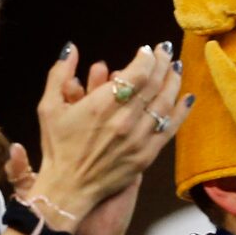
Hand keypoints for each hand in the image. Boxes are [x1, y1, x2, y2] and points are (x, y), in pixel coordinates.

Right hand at [30, 43, 183, 234]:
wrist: (69, 188)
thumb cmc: (57, 146)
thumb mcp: (48, 107)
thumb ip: (59, 74)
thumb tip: (70, 47)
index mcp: (100, 106)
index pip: (136, 74)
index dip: (145, 59)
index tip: (146, 50)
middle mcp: (123, 120)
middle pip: (153, 85)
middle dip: (162, 64)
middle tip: (165, 51)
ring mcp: (138, 139)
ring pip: (164, 104)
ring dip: (173, 82)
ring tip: (176, 68)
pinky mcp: (147, 155)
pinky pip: (169, 129)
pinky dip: (181, 111)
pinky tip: (187, 97)